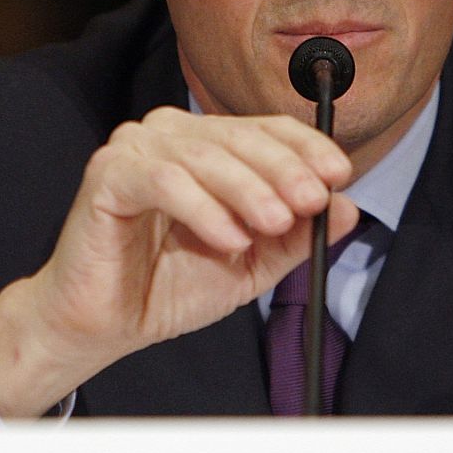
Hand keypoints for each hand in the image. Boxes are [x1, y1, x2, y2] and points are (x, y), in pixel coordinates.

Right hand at [0, 106, 356, 415]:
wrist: (105, 323)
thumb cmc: (169, 285)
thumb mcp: (252, 264)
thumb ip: (296, 238)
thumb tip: (347, 209)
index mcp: (207, 144)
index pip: (265, 129)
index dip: (307, 147)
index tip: (340, 174)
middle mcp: (171, 134)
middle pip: (239, 136)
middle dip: (283, 169)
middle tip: (312, 201)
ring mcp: (135, 148)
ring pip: (204, 155)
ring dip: (248, 190)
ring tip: (274, 224)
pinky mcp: (107, 174)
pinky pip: (163, 181)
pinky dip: (202, 208)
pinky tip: (227, 238)